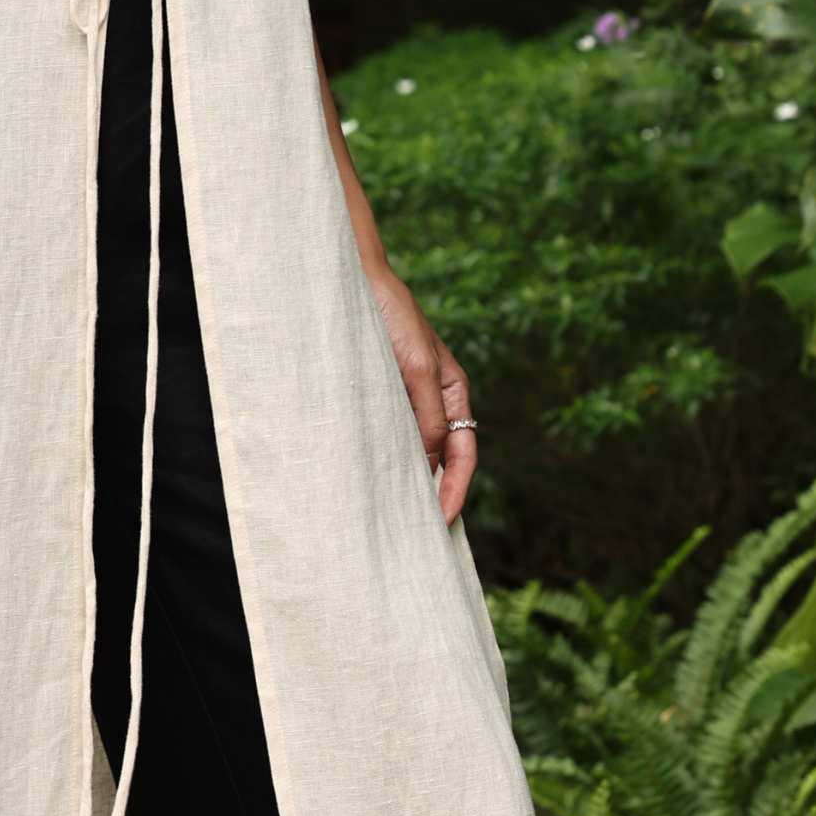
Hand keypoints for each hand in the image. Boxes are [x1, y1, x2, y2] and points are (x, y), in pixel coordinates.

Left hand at [366, 261, 479, 528]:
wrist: (351, 282)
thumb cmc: (391, 317)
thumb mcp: (418, 368)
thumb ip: (427, 415)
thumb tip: (431, 462)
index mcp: (452, 390)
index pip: (463, 453)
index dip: (455, 489)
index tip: (441, 521)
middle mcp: (431, 398)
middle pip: (441, 458)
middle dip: (434, 494)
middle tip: (418, 533)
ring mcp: (403, 397)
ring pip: (412, 450)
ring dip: (406, 481)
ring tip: (393, 517)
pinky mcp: (375, 394)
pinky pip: (384, 435)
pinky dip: (381, 459)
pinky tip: (366, 479)